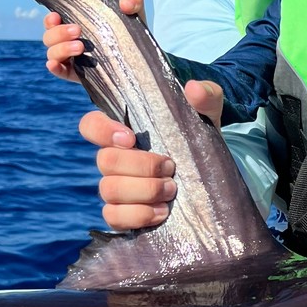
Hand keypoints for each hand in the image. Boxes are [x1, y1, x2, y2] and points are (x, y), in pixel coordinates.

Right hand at [43, 0, 146, 82]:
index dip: (50, 19)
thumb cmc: (132, 32)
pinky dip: (54, 68)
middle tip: (78, 30)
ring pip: (52, 54)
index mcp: (77, 24)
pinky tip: (55, 65)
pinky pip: (59, 72)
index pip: (53, 21)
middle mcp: (70, 41)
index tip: (57, 16)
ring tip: (81, 47)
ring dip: (61, 49)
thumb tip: (125, 4)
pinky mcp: (78, 75)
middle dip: (59, 32)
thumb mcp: (135, 13)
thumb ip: (134, 0)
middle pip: (50, 37)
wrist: (142, 59)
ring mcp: (73, 59)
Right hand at [77, 77, 222, 231]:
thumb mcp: (209, 113)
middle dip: (141, 166)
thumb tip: (192, 89)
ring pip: (109, 190)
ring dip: (144, 190)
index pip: (91, 125)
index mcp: (125, 131)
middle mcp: (116, 159)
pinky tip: (161, 212)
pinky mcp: (125, 214)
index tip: (131, 138)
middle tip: (171, 168)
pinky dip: (137, 216)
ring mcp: (117, 188)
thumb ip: (206, 96)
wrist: (214, 176)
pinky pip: (113, 218)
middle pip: (104, 161)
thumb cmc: (201, 139)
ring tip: (172, 190)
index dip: (102, 131)